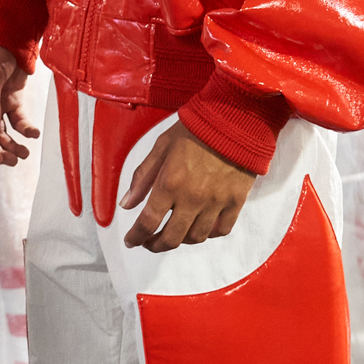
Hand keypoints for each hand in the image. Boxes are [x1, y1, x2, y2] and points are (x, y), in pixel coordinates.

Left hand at [120, 122, 254, 251]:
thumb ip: (142, 177)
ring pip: (196, 237)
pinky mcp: (236, 201)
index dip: (136, 237)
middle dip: (155, 245)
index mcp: (170, 183)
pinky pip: (221, 229)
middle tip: (149, 243)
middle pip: (171, 238)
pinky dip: (209, 234)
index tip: (131, 241)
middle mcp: (192, 198)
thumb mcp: (161, 147)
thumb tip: (126, 205)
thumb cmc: (194, 129)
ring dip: (181, 240)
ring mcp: (216, 202)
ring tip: (174, 233)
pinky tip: (200, 227)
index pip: (148, 222)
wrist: (234, 118)